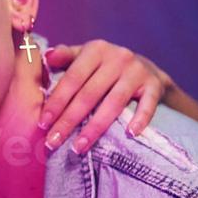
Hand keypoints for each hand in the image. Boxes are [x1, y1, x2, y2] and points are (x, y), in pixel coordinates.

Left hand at [40, 42, 173, 153]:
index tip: (43, 123)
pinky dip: (140, 119)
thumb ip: (65, 57)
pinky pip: (148, 104)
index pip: (72, 79)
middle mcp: (117, 58)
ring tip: (78, 147)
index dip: (57, 102)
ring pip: (114, 103)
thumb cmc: (104, 66)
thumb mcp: (84, 56)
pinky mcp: (154, 84)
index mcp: (95, 50)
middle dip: (69, 120)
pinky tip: (130, 134)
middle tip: (54, 142)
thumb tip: (46, 56)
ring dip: (95, 128)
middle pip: (89, 94)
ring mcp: (137, 71)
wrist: (146, 67)